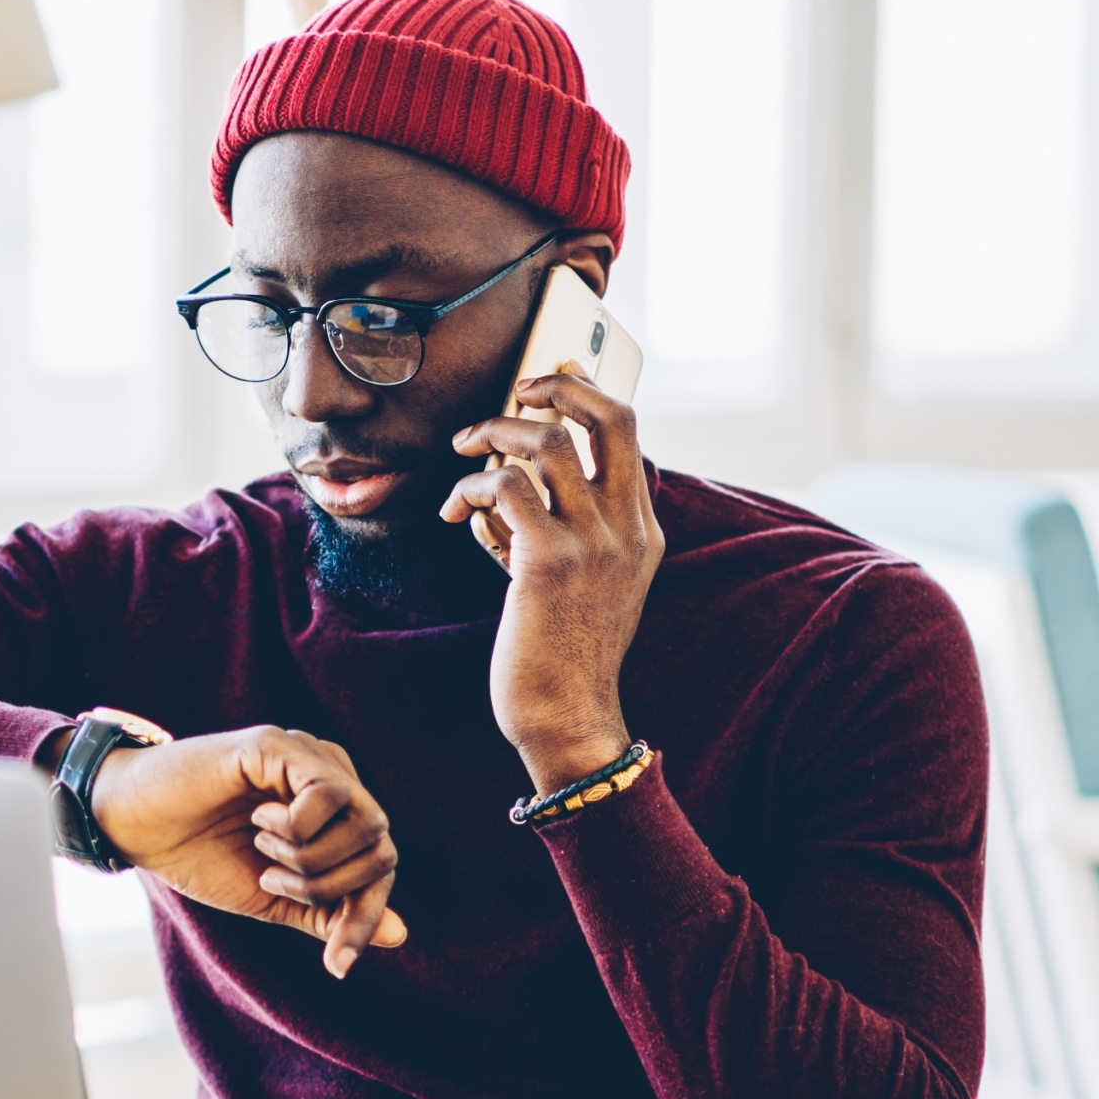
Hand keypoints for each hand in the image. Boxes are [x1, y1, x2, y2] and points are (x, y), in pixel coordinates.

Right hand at [87, 725, 405, 977]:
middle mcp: (333, 778)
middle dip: (331, 890)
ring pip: (367, 820)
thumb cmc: (199, 854)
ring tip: (263, 852)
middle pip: (383, 848)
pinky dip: (296, 828)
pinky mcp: (279, 745)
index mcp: (336, 814)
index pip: (382, 867)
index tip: (335, 965)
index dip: (365, 920)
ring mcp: (310, 757)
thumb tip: (399, 936)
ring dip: (311, 860)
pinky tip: (257, 822)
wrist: (133, 824)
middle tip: (273, 883)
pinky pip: (327, 793)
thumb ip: (331, 912)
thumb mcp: (273, 898)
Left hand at [441, 369, 663, 791]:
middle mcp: (626, 529)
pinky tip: (455, 511)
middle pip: (611, 418)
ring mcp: (592, 542)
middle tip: (518, 388)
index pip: (628, 435)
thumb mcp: (588, 587)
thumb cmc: (564, 656)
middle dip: (559, 385)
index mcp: (642, 532)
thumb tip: (508, 489)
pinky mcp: (547, 561)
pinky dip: (470, 487)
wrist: (567, 717)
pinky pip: (504, 488)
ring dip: (495, 433)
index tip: (553, 382)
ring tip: (465, 450)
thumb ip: (567, 534)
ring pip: (547, 442)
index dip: (589, 396)